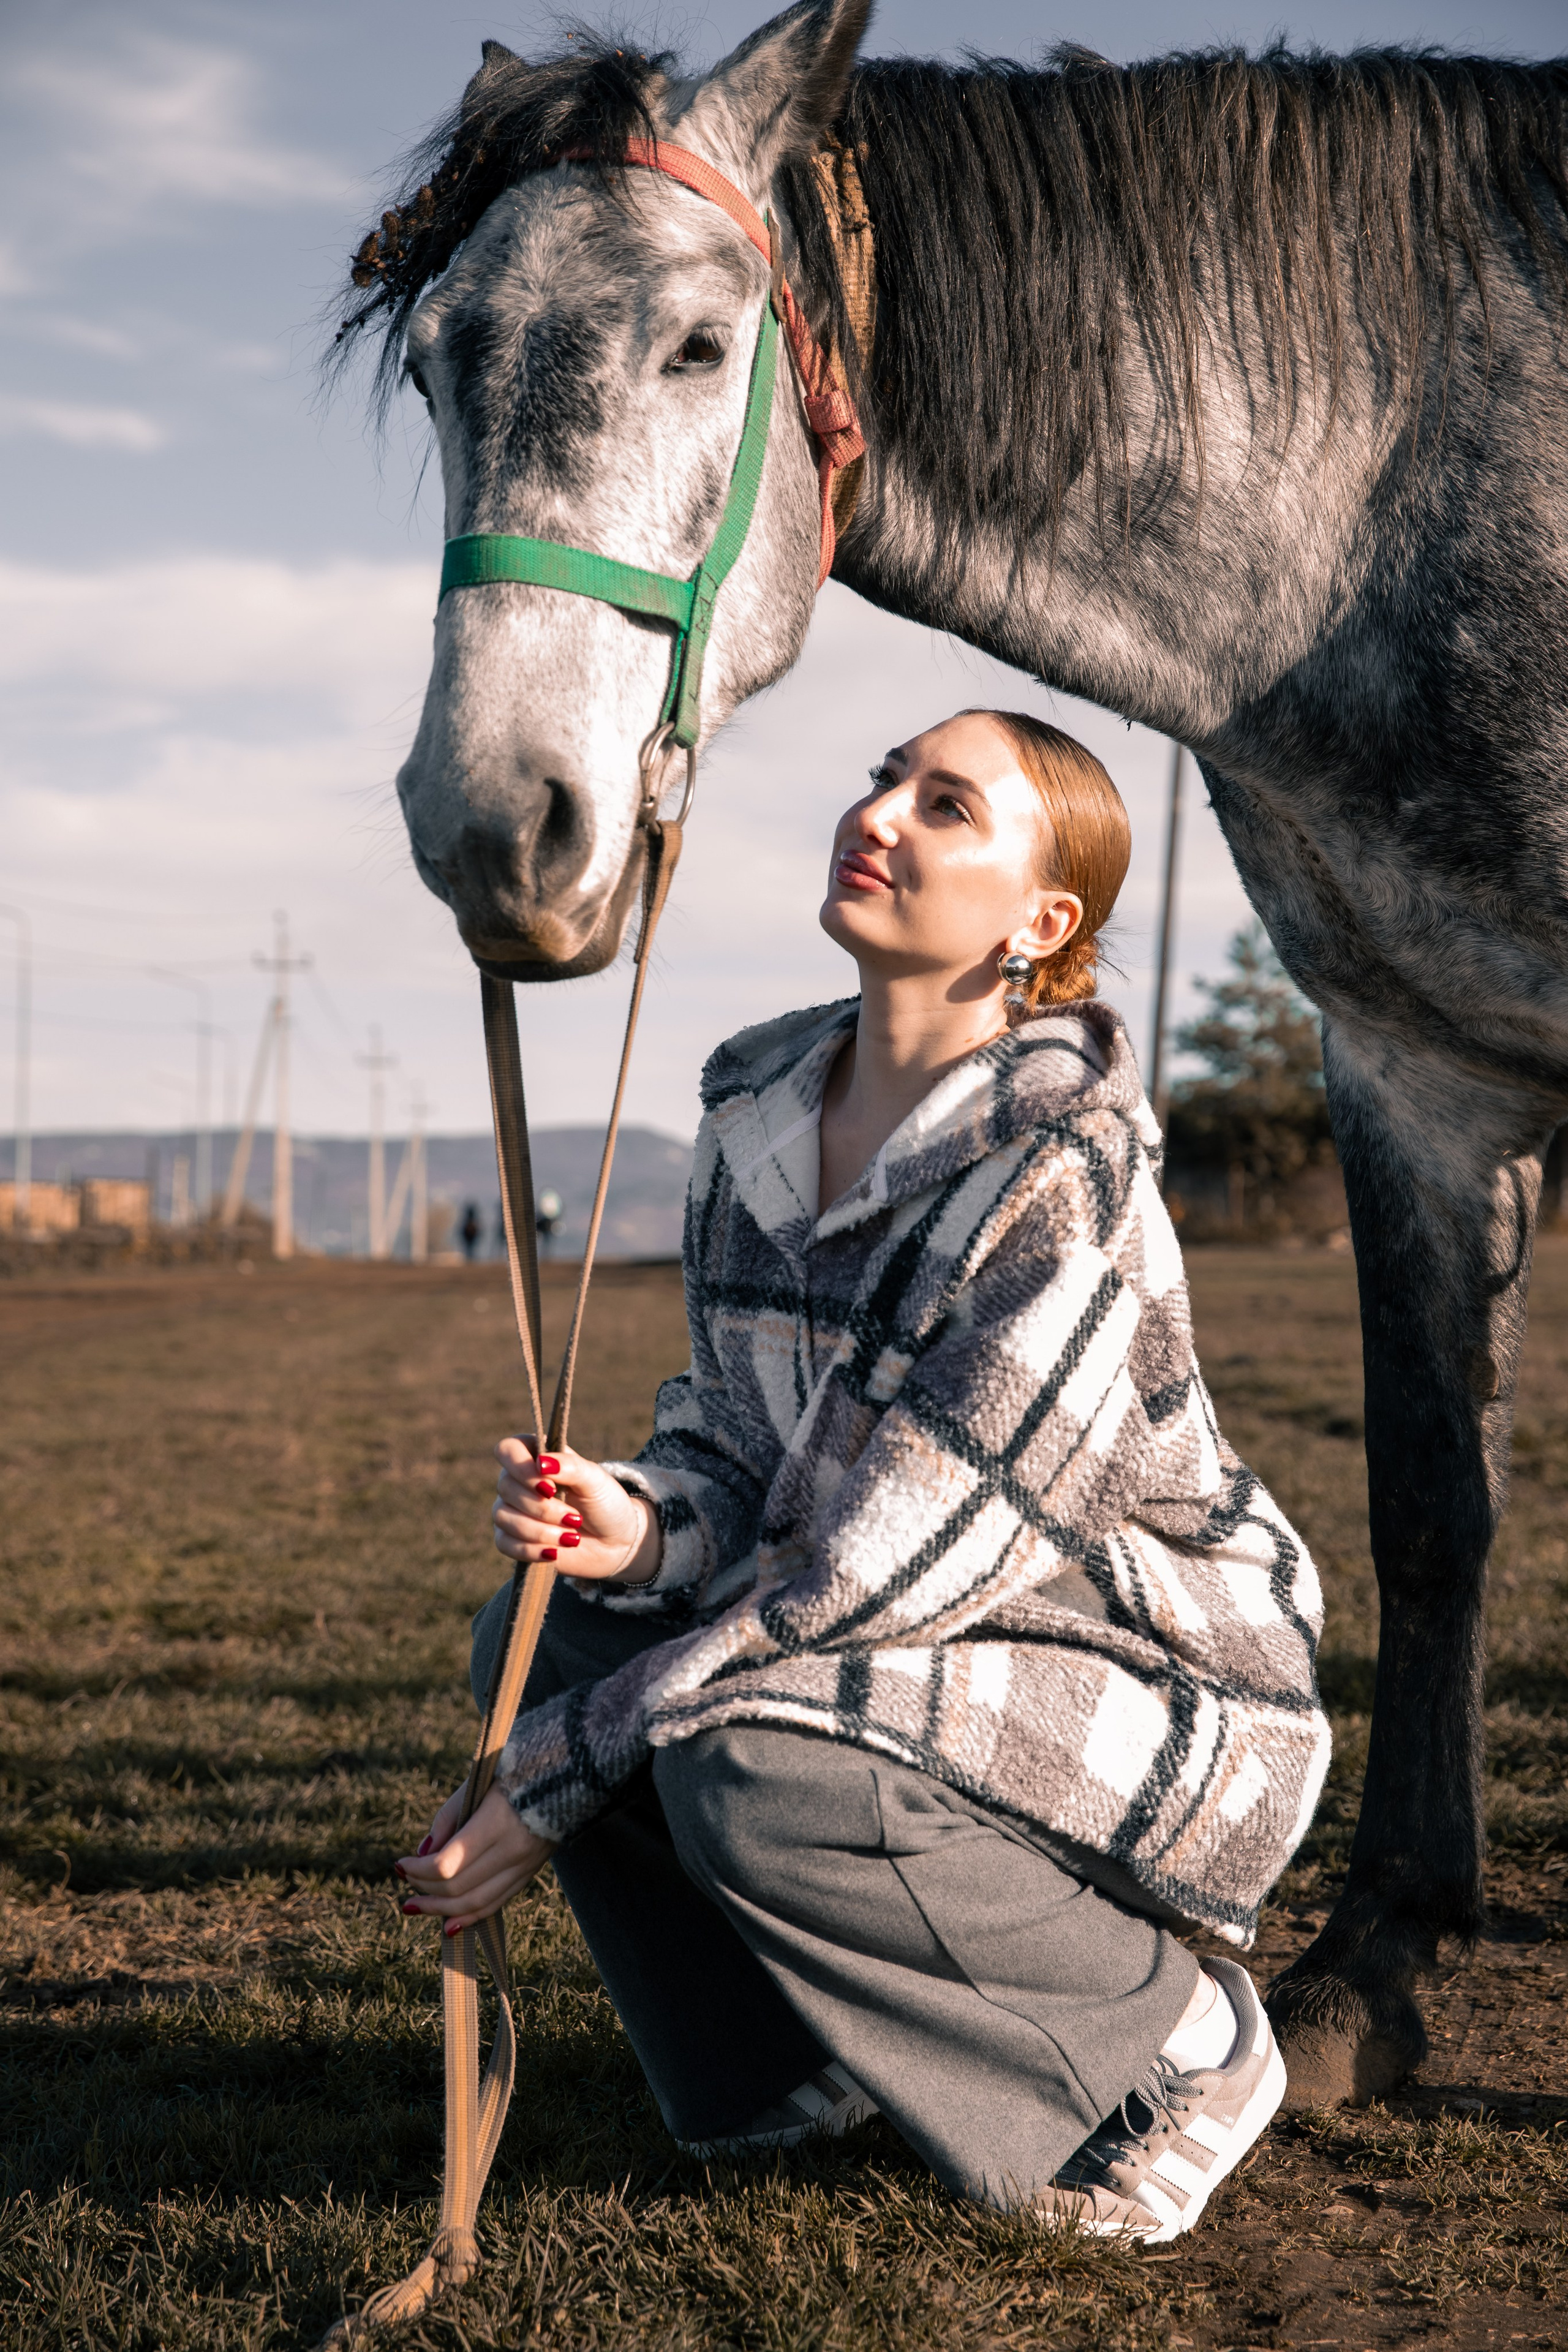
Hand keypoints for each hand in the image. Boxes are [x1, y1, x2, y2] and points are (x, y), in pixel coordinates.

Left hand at [396, 1783, 555, 1931]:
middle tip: (403, 1880)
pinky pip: (496, 1903)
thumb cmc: (513, 1772)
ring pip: (476, 1903)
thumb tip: (423, 1851)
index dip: (418, 1869)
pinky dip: (470, 1916)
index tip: (400, 1862)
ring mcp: (524, 1865)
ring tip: (414, 1907)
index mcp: (497, 1822)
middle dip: (423, 1888)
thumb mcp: (477, 1783)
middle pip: (458, 1887)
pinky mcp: (530, 1873)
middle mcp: (513, 1849)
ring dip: (440, 1909)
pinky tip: (447, 1924)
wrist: (567, 1775)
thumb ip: (448, 1816)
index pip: (448, 1864)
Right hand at [493, 1435, 660, 1584]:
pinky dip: (530, 1550)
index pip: (507, 1450)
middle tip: (575, 1518)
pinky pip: (504, 1543)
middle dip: (542, 1507)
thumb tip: (541, 1462)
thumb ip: (570, 1466)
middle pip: (505, 1487)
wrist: (613, 1542)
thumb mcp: (595, 1480)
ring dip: (540, 1531)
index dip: (521, 1468)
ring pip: (503, 1516)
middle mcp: (518, 1481)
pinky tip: (554, 1552)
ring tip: (572, 1537)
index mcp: (536, 1456)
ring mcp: (512, 1510)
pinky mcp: (512, 1539)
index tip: (550, 1487)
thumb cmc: (604, 1502)